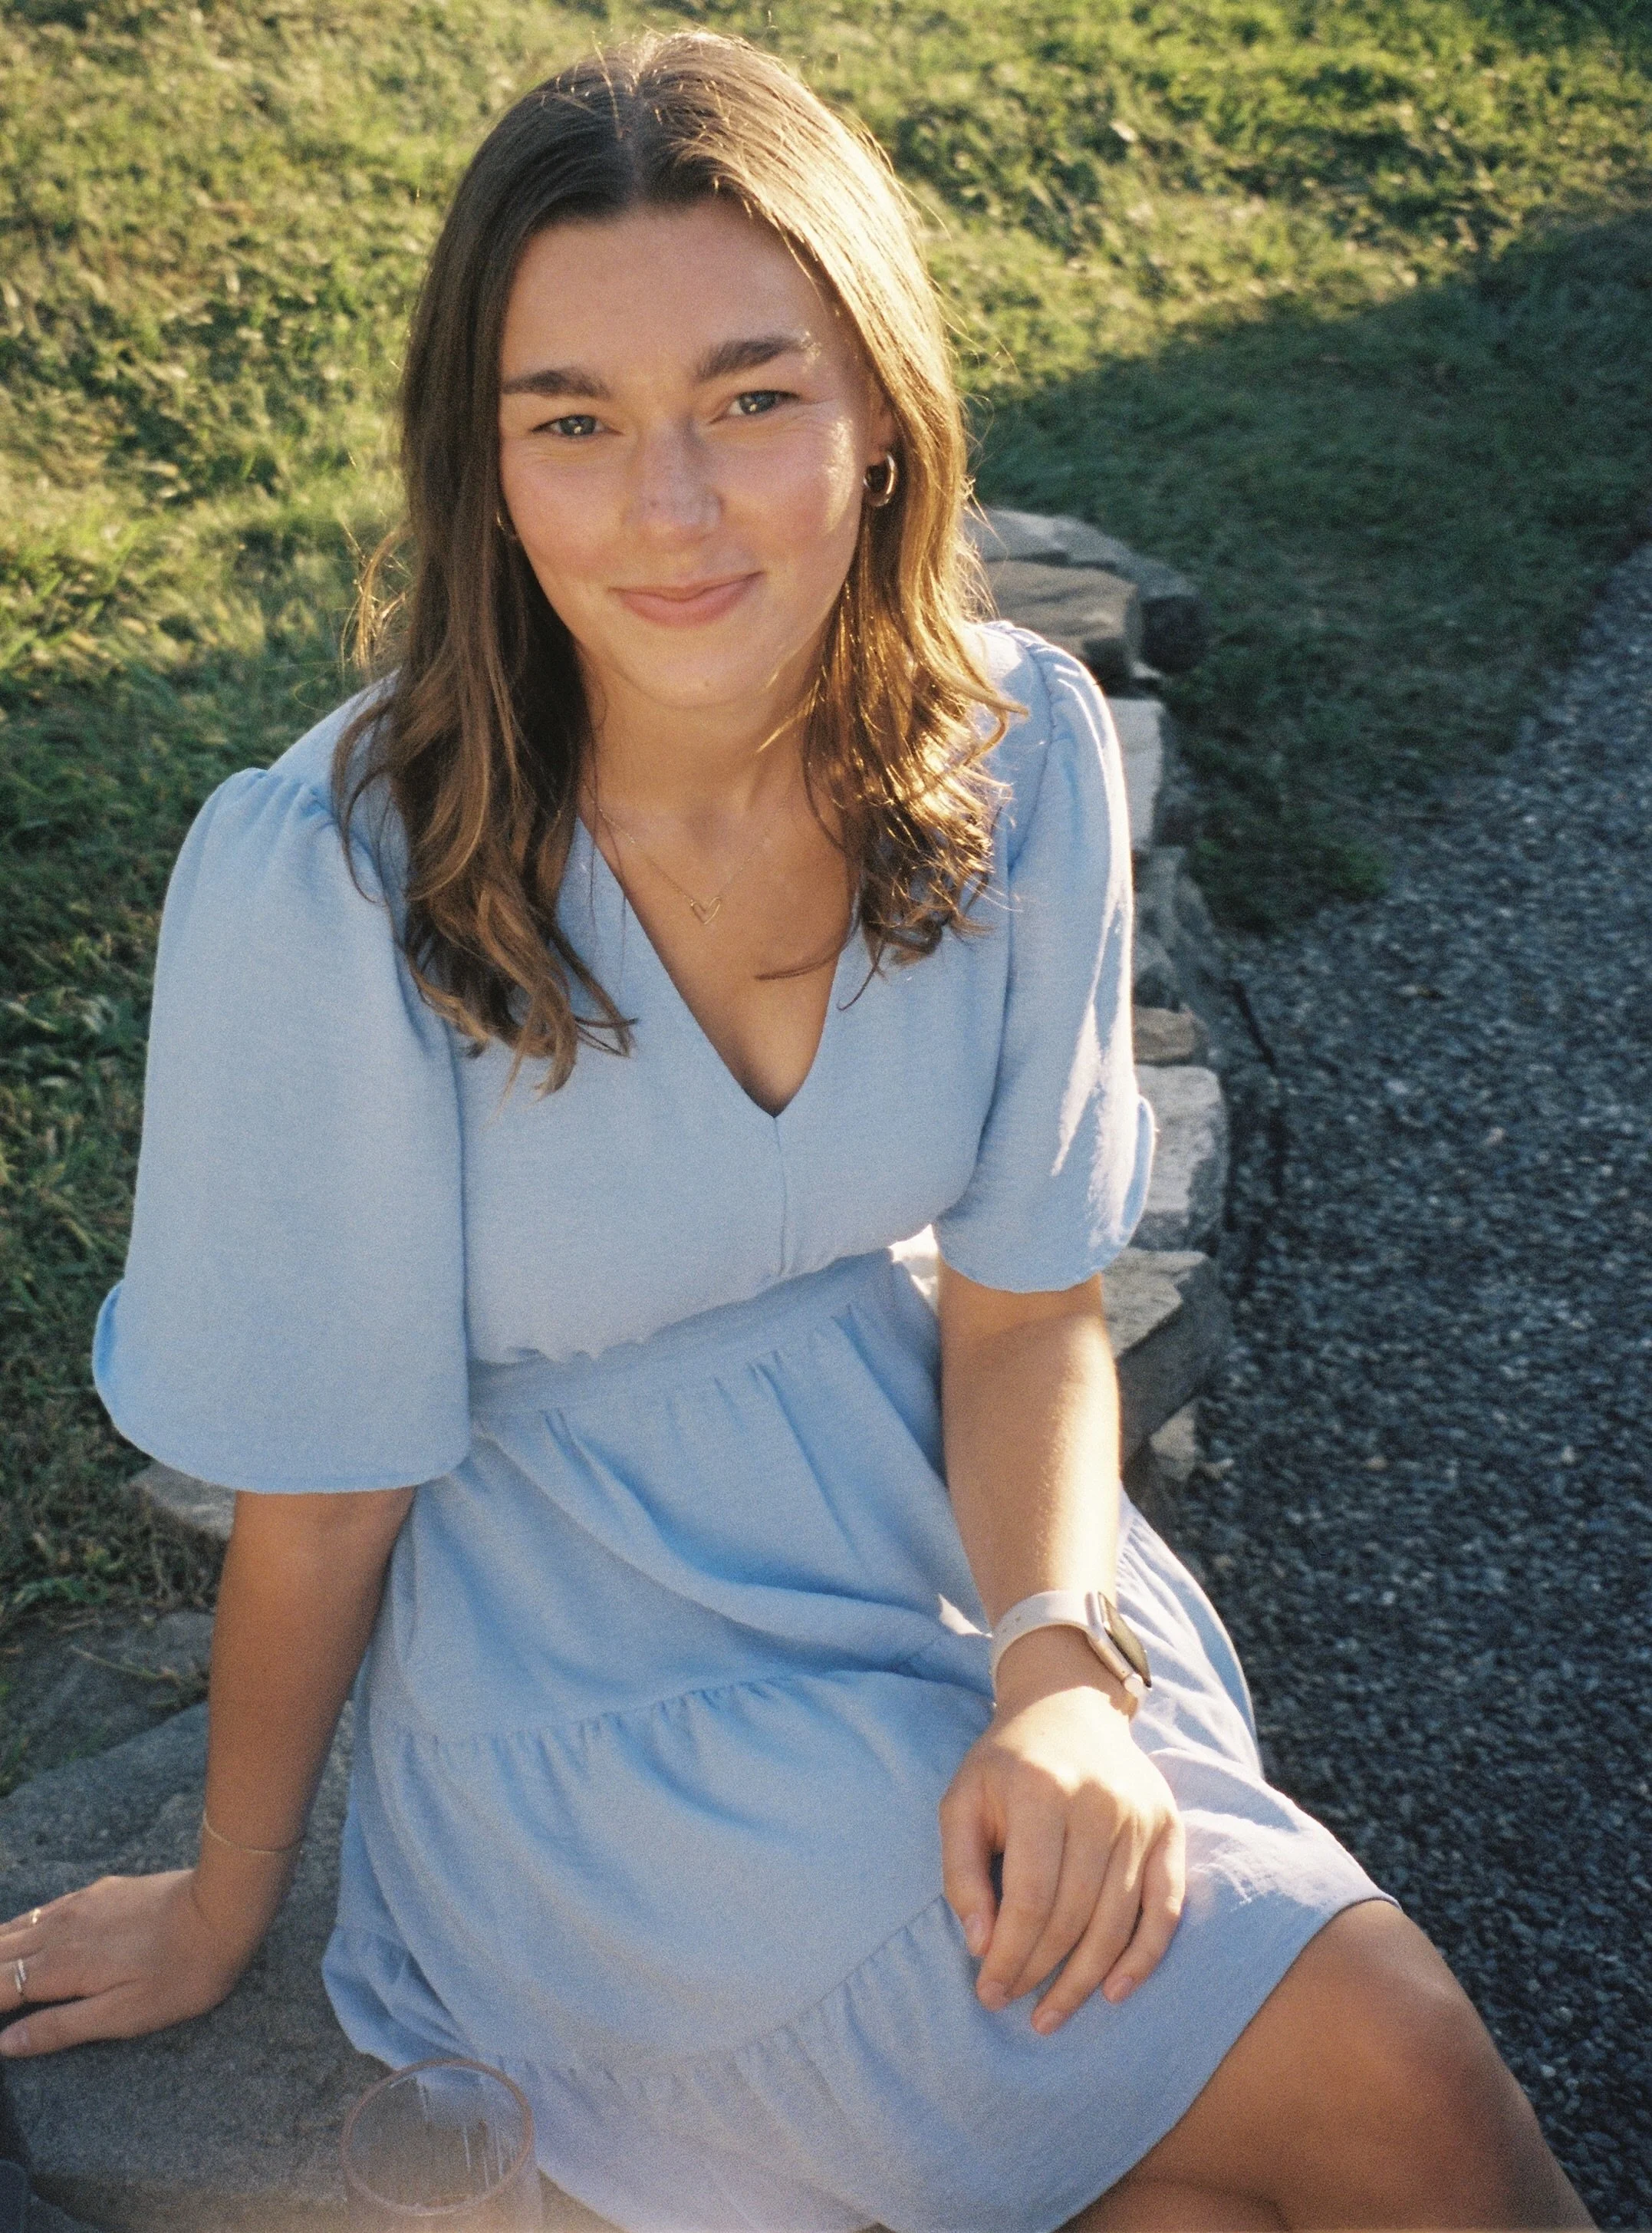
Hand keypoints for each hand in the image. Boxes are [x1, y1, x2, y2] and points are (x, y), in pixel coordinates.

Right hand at [0, 1869, 265, 2056]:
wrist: (222, 1907)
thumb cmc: (180, 1973)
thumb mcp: (123, 2016)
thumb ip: (61, 2028)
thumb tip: (6, 2043)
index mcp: (61, 1967)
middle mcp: (61, 1930)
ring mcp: (81, 1904)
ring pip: (18, 1926)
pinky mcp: (102, 1890)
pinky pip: (45, 1908)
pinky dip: (20, 1925)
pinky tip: (21, 1930)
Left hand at [939, 1627, 1184, 2033]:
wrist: (1069, 1705)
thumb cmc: (1006, 1763)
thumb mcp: (962, 1801)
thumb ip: (962, 1872)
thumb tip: (982, 1946)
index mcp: (1042, 1790)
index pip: (1030, 1898)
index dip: (1009, 1955)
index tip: (987, 1990)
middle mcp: (1100, 1802)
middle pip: (1074, 1916)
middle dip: (1040, 1973)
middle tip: (1011, 2003)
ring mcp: (1142, 1816)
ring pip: (1117, 1921)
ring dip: (1084, 1980)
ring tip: (1052, 2014)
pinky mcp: (1170, 1827)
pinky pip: (1166, 1907)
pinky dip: (1144, 1957)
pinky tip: (1114, 1991)